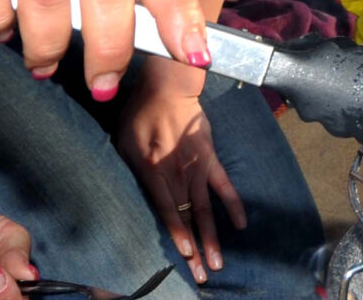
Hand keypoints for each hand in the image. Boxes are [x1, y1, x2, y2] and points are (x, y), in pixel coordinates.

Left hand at [118, 64, 244, 276]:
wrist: (167, 87)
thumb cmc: (138, 115)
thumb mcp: (122, 143)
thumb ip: (130, 171)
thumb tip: (133, 197)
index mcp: (153, 170)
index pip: (168, 208)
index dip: (178, 232)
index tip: (187, 255)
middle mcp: (178, 173)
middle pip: (189, 216)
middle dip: (197, 247)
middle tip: (204, 274)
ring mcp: (197, 167)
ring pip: (206, 208)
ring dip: (213, 236)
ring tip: (218, 262)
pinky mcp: (210, 158)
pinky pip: (224, 184)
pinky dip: (234, 204)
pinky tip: (241, 224)